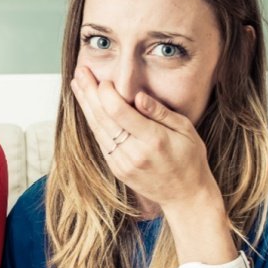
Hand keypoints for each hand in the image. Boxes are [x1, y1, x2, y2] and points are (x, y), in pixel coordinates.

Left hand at [70, 67, 218, 212]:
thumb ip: (161, 112)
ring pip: (97, 129)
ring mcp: (122, 163)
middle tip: (80, 71)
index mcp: (152, 140)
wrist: (185, 196)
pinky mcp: (117, 169)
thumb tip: (138, 96)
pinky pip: (101, 141)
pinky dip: (93, 121)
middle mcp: (133, 153)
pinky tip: (88, 107)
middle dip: (89, 92)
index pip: (119, 112)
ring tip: (77, 84)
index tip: (104, 79)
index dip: (106, 93)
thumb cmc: (190, 159)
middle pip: (103, 118)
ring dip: (86, 105)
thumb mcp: (185, 131)